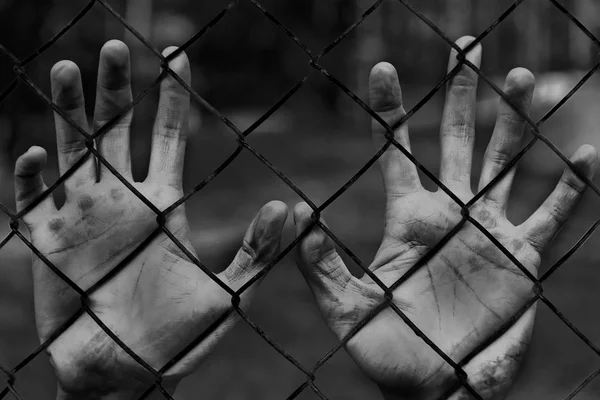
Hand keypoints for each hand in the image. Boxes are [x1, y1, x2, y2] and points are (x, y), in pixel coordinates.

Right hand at [14, 40, 287, 398]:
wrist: (129, 376)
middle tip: (114, 47)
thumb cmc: (180, 339)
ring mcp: (83, 217)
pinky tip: (38, 155)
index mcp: (165, 203)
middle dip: (114, 87)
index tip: (177, 54)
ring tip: (64, 70)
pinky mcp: (48, 243)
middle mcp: (123, 200)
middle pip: (116, 128)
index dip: (173, 95)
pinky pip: (33, 201)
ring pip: (72, 149)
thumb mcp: (230, 293)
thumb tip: (294, 208)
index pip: (169, 135)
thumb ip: (260, 251)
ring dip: (66, 111)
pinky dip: (31, 178)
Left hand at [293, 36, 597, 398]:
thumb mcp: (347, 310)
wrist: (436, 390)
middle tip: (468, 47)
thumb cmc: (389, 354)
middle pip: (455, 141)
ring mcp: (488, 232)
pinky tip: (587, 156)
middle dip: (462, 95)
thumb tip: (302, 218)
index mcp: (407, 219)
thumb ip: (323, 268)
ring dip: (514, 123)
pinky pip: (552, 214)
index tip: (383, 67)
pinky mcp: (523, 258)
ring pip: (504, 163)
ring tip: (521, 80)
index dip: (390, 110)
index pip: (396, 151)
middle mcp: (449, 215)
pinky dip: (570, 188)